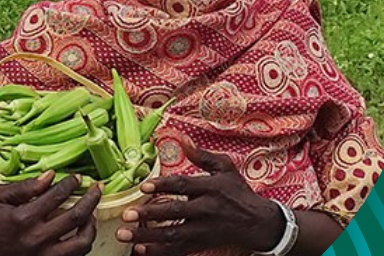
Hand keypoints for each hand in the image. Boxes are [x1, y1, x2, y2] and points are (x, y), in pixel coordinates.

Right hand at [0, 171, 101, 255]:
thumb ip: (25, 187)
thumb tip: (50, 176)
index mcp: (25, 217)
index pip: (58, 196)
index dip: (71, 184)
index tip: (77, 178)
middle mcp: (37, 238)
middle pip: (76, 216)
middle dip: (91, 199)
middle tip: (97, 189)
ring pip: (82, 242)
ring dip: (91, 225)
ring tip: (92, 213)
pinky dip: (82, 243)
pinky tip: (81, 232)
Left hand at [115, 137, 285, 255]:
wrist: (257, 222)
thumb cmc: (238, 192)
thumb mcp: (225, 168)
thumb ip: (202, 155)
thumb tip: (183, 138)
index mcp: (209, 188)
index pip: (183, 185)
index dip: (163, 185)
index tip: (144, 186)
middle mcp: (205, 209)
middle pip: (174, 212)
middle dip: (149, 215)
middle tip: (127, 215)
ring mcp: (202, 229)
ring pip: (172, 235)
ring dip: (147, 237)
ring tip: (125, 235)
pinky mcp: (201, 244)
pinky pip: (177, 250)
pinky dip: (158, 252)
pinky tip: (140, 250)